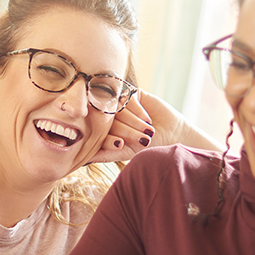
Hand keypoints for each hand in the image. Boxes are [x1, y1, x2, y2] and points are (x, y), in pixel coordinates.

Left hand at [87, 90, 222, 164]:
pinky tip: (147, 120)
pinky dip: (138, 111)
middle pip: (107, 119)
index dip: (109, 138)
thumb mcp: (125, 153)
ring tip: (147, 131)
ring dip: (133, 121)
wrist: (171, 135)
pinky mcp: (132, 94)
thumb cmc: (147, 148)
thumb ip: (104, 155)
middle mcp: (109, 115)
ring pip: (117, 108)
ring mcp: (119, 103)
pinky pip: (128, 98)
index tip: (121, 145)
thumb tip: (83, 160)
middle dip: (125, 131)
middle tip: (141, 140)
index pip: (98, 130)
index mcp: (103, 128)